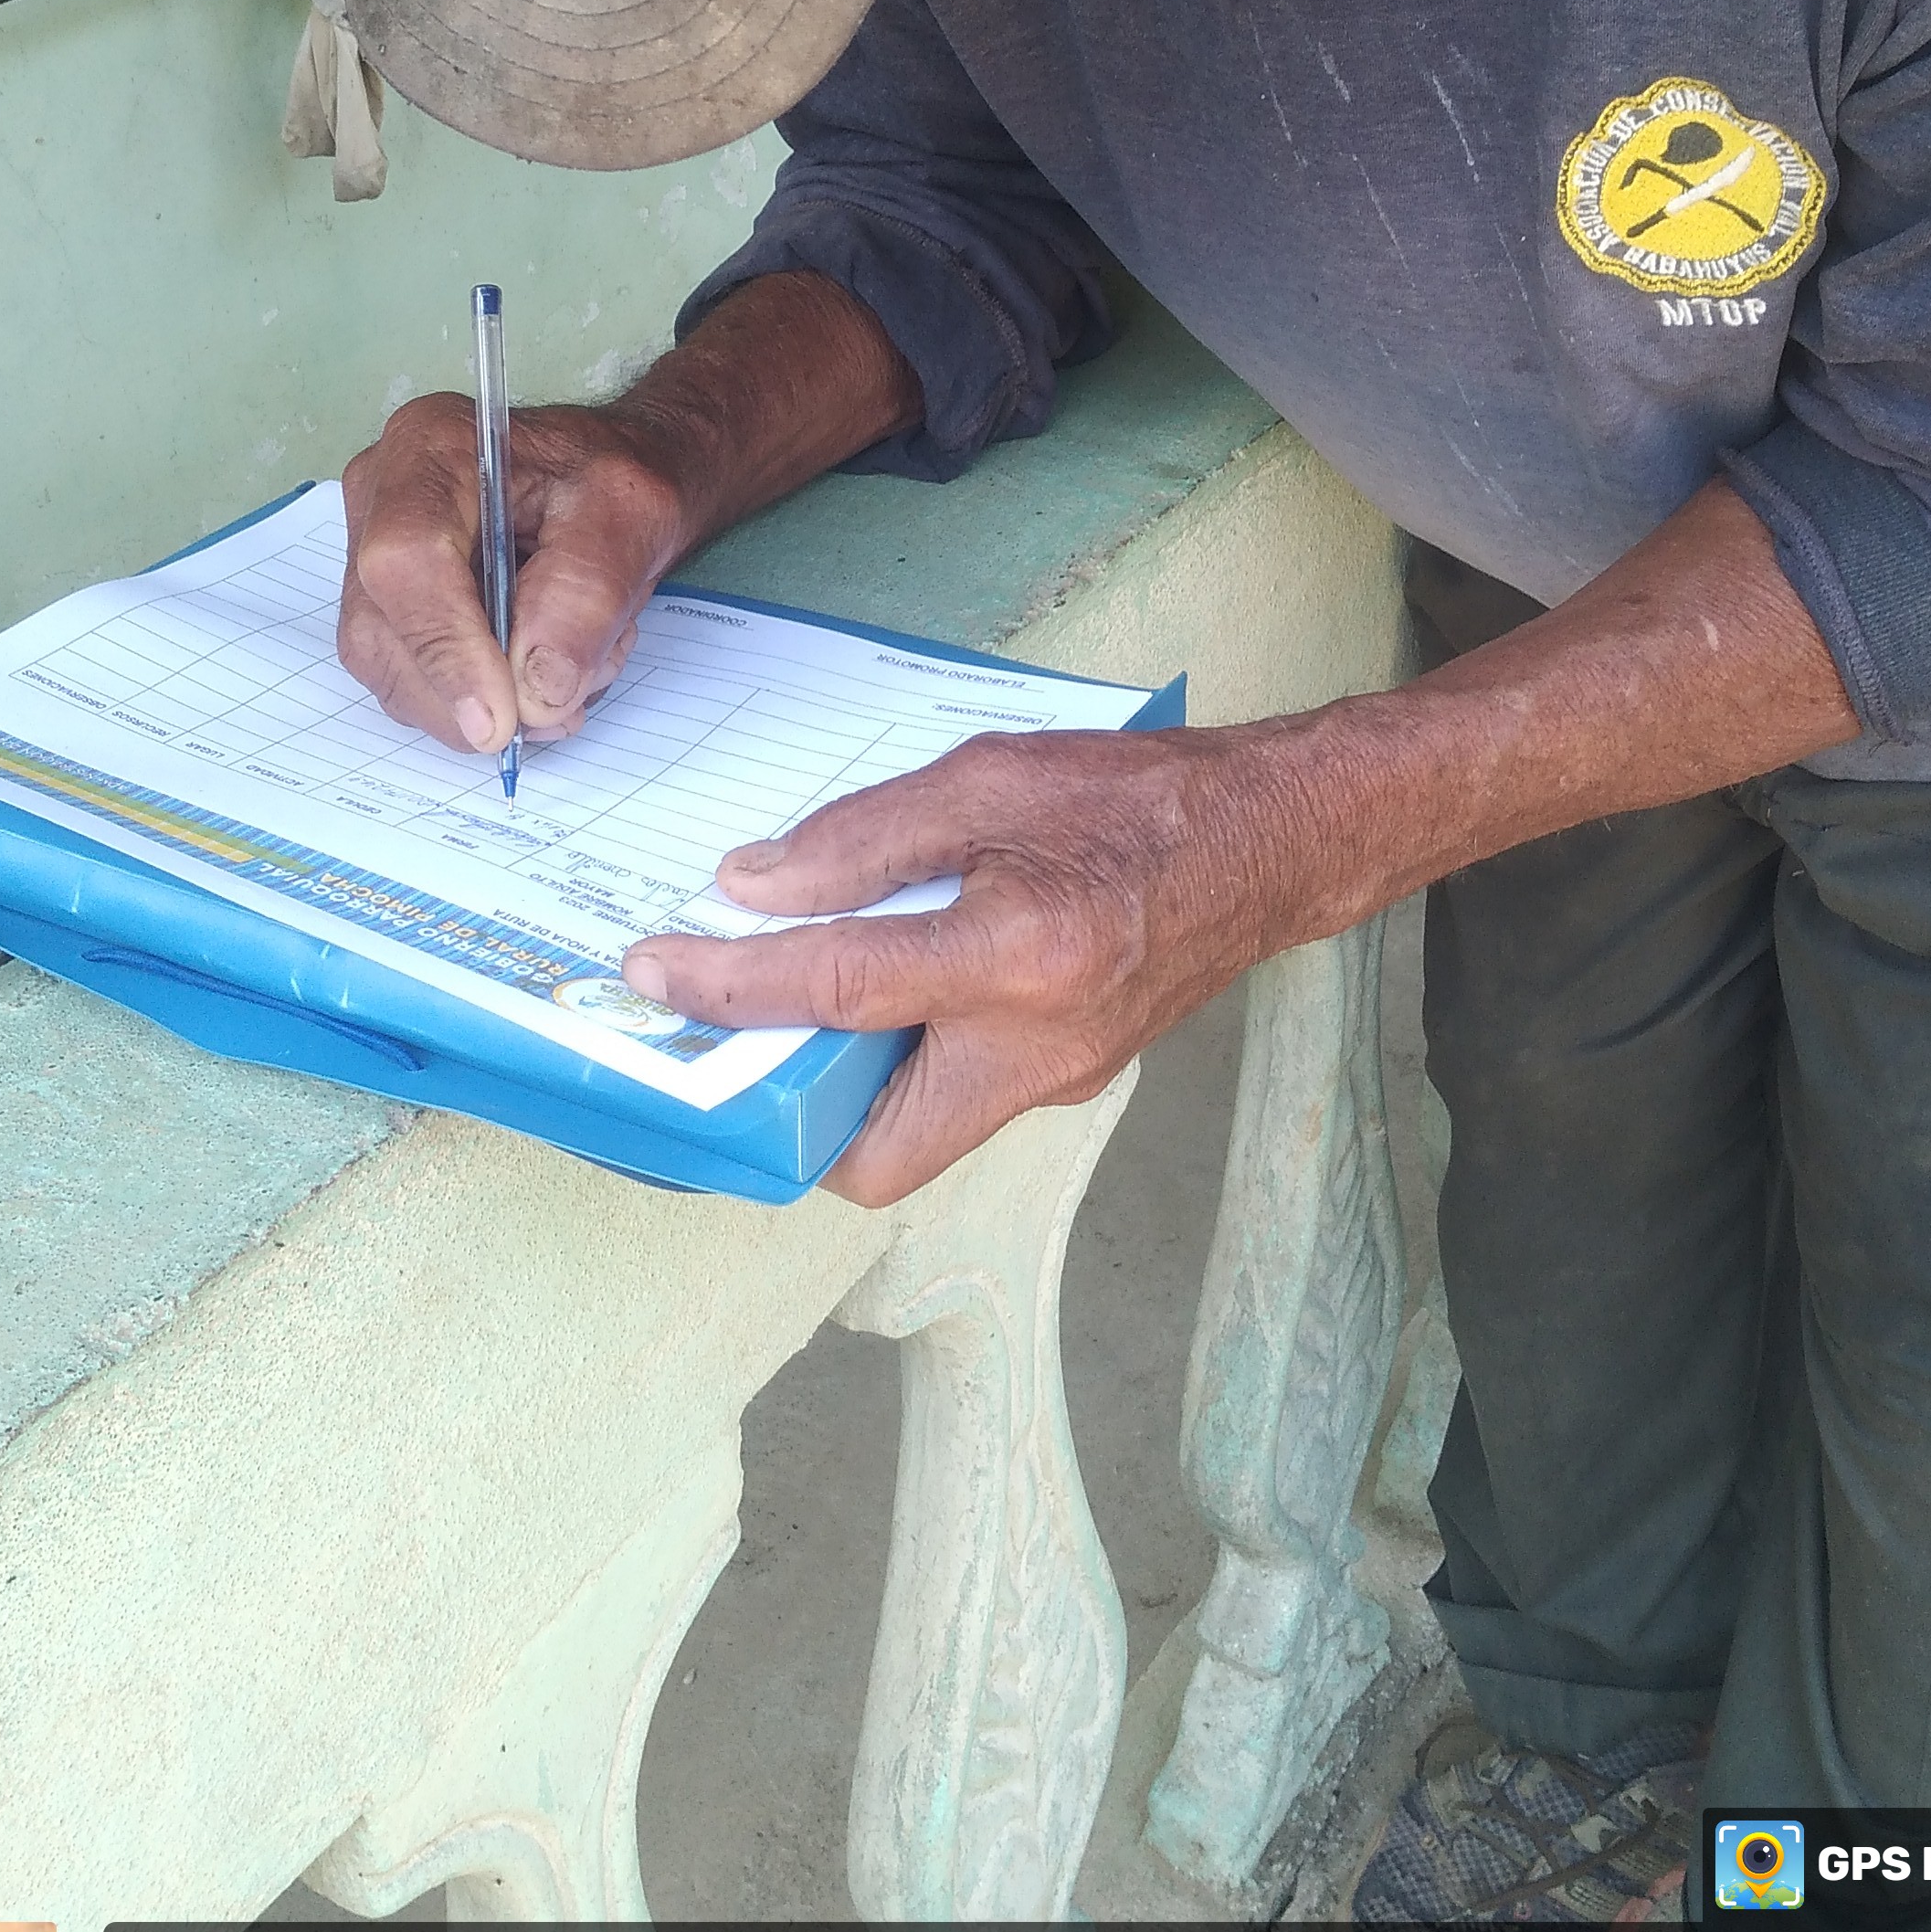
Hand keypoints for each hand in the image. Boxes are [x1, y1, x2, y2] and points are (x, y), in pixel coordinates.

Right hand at [337, 398, 682, 755]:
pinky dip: (480, 702)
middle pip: (383, 631)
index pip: (405, 560)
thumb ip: (585, 596)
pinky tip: (540, 671)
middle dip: (474, 695)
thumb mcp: (630, 517)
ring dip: (485, 704)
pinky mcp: (385, 608)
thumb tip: (536, 696)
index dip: (446, 648)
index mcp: (431, 449)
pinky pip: (412, 684)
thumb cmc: (614, 485)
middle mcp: (379, 498)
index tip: (502, 720)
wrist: (606, 489)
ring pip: (393, 672)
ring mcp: (369, 556)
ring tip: (573, 671)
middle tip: (569, 705)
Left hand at [613, 476, 1857, 1207]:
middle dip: (785, 1118)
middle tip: (724, 1035)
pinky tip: (879, 987)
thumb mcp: (991, 774)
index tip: (651, 971)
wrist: (1279, 845)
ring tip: (784, 1007)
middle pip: (871, 1158)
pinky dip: (903, 1061)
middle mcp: (1035, 1049)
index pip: (833, 990)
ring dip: (841, 1090)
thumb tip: (751, 885)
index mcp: (1015, 954)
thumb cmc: (1140, 797)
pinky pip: (959, 1099)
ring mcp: (1058, 1083)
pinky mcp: (1071, 1082)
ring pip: (916, 1138)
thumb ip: (867, 835)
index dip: (725, 986)